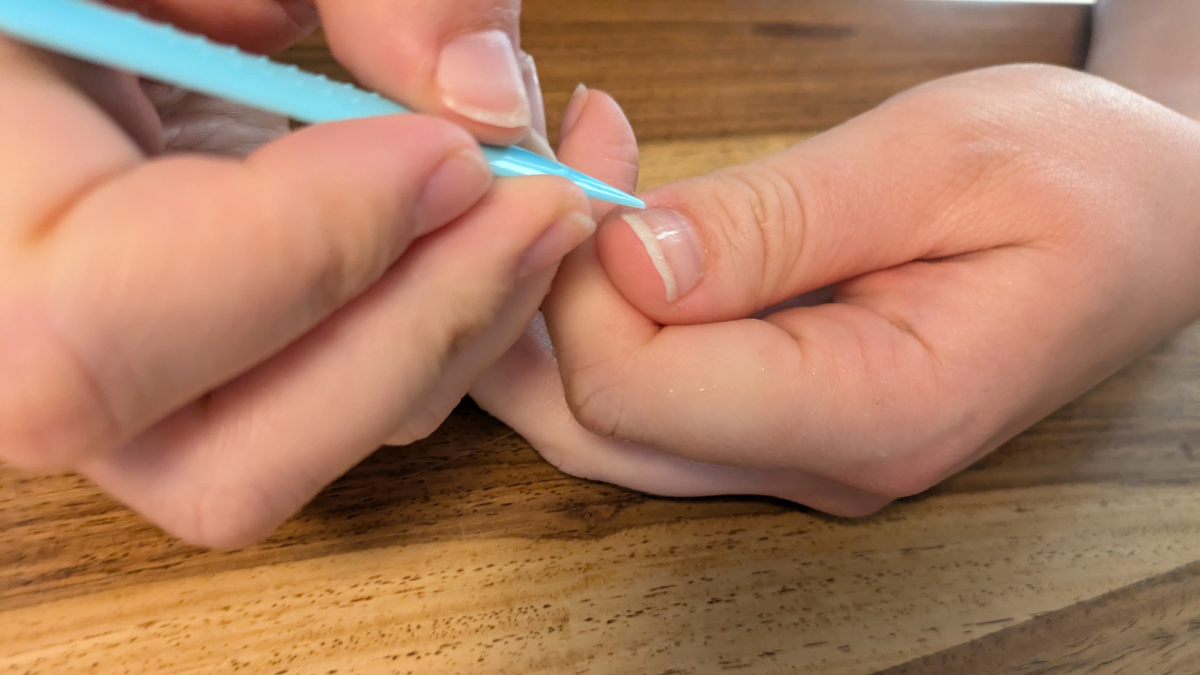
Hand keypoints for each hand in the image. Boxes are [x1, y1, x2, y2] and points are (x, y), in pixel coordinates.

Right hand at [0, 0, 598, 547]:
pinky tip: (485, 226)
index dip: (298, 258)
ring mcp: (103, 369)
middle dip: (416, 336)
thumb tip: (484, 95)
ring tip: (534, 199)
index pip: (90, 332)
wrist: (96, 7)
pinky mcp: (186, 361)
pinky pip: (318, 407)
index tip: (449, 154)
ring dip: (450, 339)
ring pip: (292, 454)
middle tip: (542, 202)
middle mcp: (13, 336)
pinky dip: (429, 332)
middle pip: (217, 460)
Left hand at [484, 64, 1199, 515]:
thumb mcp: (935, 159)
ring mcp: (804, 458)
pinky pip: (653, 399)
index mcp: (879, 411)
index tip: (585, 172)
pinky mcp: (787, 430)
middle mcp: (828, 464)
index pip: (638, 390)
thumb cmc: (1079, 178)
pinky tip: (617, 229)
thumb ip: (776, 224)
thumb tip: (624, 263)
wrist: (1153, 223)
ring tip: (585, 175)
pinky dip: (604, 318)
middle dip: (541, 297)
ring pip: (607, 426)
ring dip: (560, 308)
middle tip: (559, 161)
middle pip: (596, 427)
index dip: (574, 284)